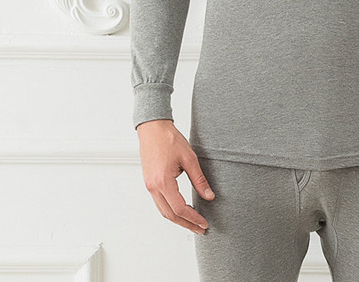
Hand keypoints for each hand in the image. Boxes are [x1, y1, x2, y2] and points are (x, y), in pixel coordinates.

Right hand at [136, 119, 214, 233]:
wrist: (153, 128)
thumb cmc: (169, 139)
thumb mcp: (189, 158)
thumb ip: (199, 179)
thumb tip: (209, 196)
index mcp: (163, 181)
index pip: (179, 208)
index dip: (193, 218)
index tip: (204, 223)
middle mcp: (153, 187)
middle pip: (170, 215)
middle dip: (186, 224)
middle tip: (200, 229)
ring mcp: (149, 186)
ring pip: (163, 211)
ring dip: (178, 219)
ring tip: (193, 223)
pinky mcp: (149, 183)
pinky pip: (160, 203)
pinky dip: (171, 210)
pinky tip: (181, 210)